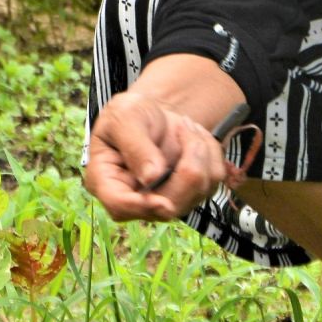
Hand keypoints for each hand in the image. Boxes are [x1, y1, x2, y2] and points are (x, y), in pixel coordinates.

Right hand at [84, 91, 230, 222]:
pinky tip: (192, 136)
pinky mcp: (191, 193)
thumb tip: (151, 177)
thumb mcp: (125, 116)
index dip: (140, 207)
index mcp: (107, 181)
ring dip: (198, 149)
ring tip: (183, 125)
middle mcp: (136, 199)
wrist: (151, 113)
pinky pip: (214, 178)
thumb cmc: (129, 113)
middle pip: (168, 206)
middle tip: (183, 124)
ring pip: (198, 190)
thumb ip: (135, 145)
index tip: (162, 203)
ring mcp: (166, 199)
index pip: (120, 206)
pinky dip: (209, 150)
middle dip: (186, 165)